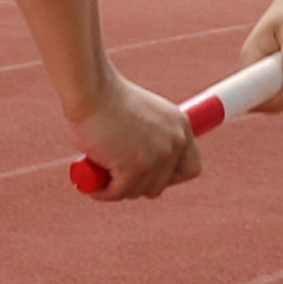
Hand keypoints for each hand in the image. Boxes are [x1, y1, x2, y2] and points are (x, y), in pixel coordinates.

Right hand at [67, 71, 198, 200]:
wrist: (91, 90)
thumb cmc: (105, 99)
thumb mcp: (140, 117)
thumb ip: (149, 138)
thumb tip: (143, 169)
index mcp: (180, 126)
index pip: (191, 168)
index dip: (170, 178)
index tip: (150, 177)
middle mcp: (174, 142)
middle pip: (160, 186)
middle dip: (137, 185)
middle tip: (115, 177)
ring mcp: (157, 157)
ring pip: (137, 191)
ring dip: (117, 188)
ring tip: (99, 172)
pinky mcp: (135, 168)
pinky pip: (118, 193)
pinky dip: (102, 192)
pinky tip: (92, 184)